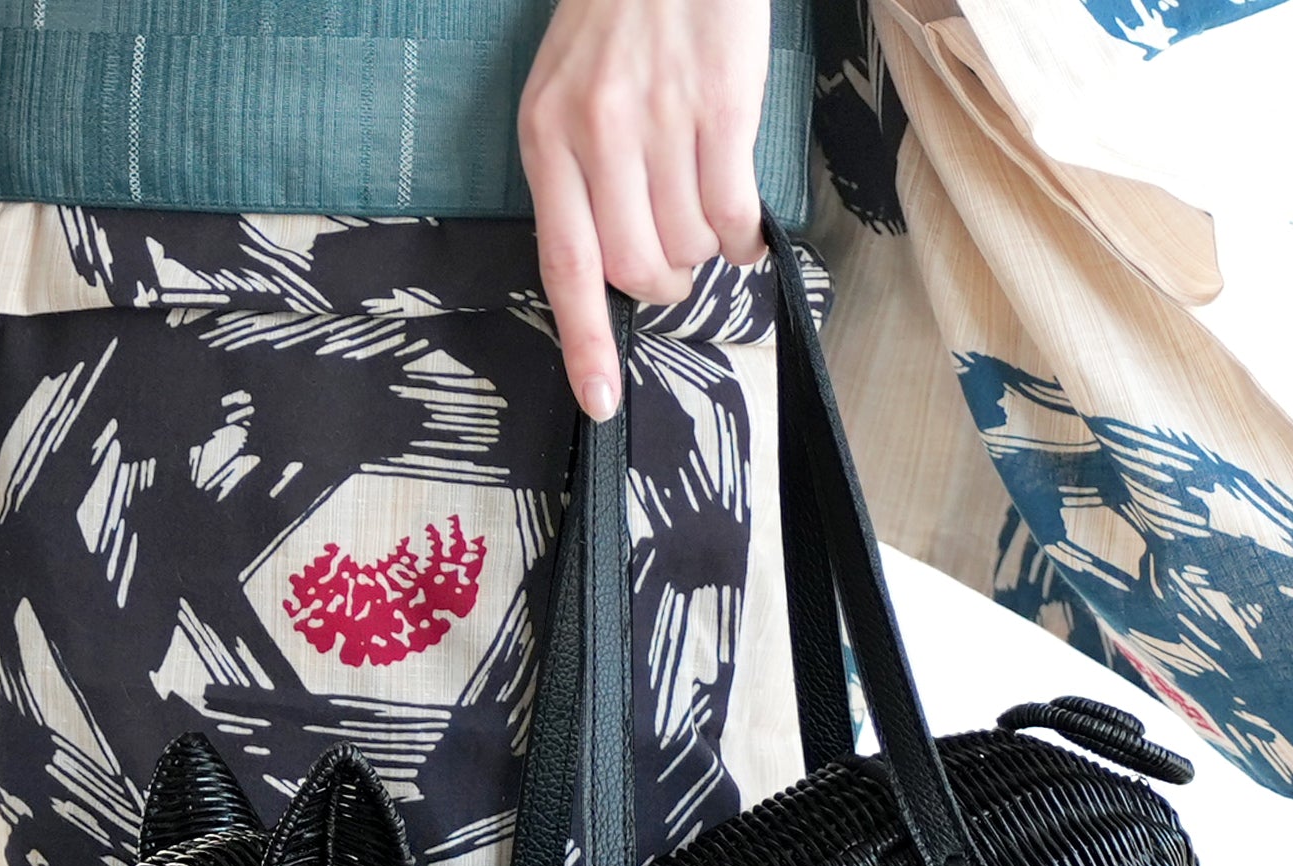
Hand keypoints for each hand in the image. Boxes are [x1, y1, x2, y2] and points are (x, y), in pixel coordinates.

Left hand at [518, 0, 772, 421]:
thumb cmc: (618, 21)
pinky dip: (744, 239)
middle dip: (663, 286)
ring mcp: (661, 122)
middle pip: (635, 269)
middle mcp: (597, 136)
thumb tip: (609, 273)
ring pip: (688, 245)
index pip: (563, 266)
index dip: (583, 343)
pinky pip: (734, 214)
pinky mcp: (720, 110)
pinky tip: (744, 229)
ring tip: (707, 217)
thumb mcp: (565, 96)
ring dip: (704, 254)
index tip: (601, 401)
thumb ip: (576, 179)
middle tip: (675, 262)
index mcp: (547, 139)